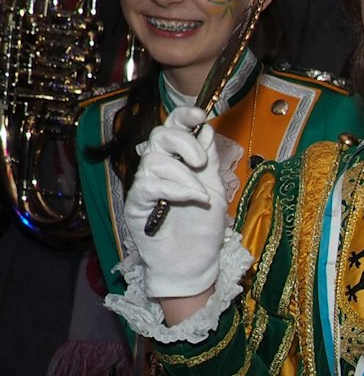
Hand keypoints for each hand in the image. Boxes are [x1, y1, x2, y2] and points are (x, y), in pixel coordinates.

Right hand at [120, 106, 227, 298]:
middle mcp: (158, 168)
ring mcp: (145, 186)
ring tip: (201, 195)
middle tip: (201, 163)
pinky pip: (148, 185)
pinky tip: (192, 199)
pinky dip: (175, 189)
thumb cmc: (204, 227)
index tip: (200, 114)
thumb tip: (206, 129)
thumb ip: (209, 161)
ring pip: (154, 160)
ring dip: (183, 175)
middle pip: (158, 136)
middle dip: (183, 142)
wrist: (195, 261)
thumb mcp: (215, 189)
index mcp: (178, 161)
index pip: (172, 128)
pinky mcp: (135, 204)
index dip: (183, 116)